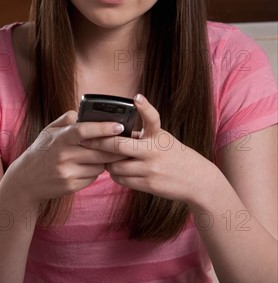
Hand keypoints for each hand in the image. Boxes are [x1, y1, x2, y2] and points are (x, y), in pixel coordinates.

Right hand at [8, 110, 128, 203]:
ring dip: (103, 160)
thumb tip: (84, 112)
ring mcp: (67, 172)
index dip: (104, 128)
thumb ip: (67, 119)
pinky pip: (93, 177)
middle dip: (113, 148)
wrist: (26, 180)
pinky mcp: (71, 186)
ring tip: (100, 155)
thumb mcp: (49, 131)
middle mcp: (64, 155)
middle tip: (123, 143)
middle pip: (98, 151)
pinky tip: (88, 167)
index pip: (84, 130)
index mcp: (60, 138)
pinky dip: (94, 171)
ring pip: (99, 165)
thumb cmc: (42, 151)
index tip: (119, 126)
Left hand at [79, 94, 211, 202]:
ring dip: (106, 162)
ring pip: (115, 165)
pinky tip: (115, 170)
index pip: (153, 118)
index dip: (145, 107)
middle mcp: (154, 151)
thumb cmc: (174, 155)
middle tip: (85, 139)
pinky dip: (114, 174)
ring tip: (103, 158)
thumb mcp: (163, 138)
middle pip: (119, 146)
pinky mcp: (149, 184)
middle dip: (99, 143)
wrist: (196, 180)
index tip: (137, 97)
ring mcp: (151, 169)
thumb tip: (115, 131)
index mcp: (158, 135)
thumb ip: (142, 134)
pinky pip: (122, 180)